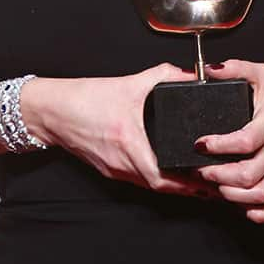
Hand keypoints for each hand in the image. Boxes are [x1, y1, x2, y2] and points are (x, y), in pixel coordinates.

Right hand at [22, 64, 219, 199]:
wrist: (52, 111)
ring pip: (149, 186)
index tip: (208, 182)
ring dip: (172, 186)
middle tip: (211, 185)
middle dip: (187, 189)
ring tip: (196, 182)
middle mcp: (121, 163)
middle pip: (160, 188)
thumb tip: (189, 74)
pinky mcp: (108, 168)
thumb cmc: (84, 99)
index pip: (162, 178)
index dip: (187, 185)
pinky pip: (137, 180)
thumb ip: (162, 75)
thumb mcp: (128, 83)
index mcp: (128, 142)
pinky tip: (167, 172)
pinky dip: (155, 179)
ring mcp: (113, 169)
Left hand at [194, 60, 263, 222]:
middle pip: (248, 174)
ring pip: (257, 193)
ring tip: (212, 183)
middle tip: (199, 168)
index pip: (246, 141)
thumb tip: (209, 69)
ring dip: (232, 194)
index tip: (200, 143)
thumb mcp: (261, 74)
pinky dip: (258, 212)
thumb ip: (235, 68)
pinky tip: (240, 205)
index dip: (220, 146)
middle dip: (218, 175)